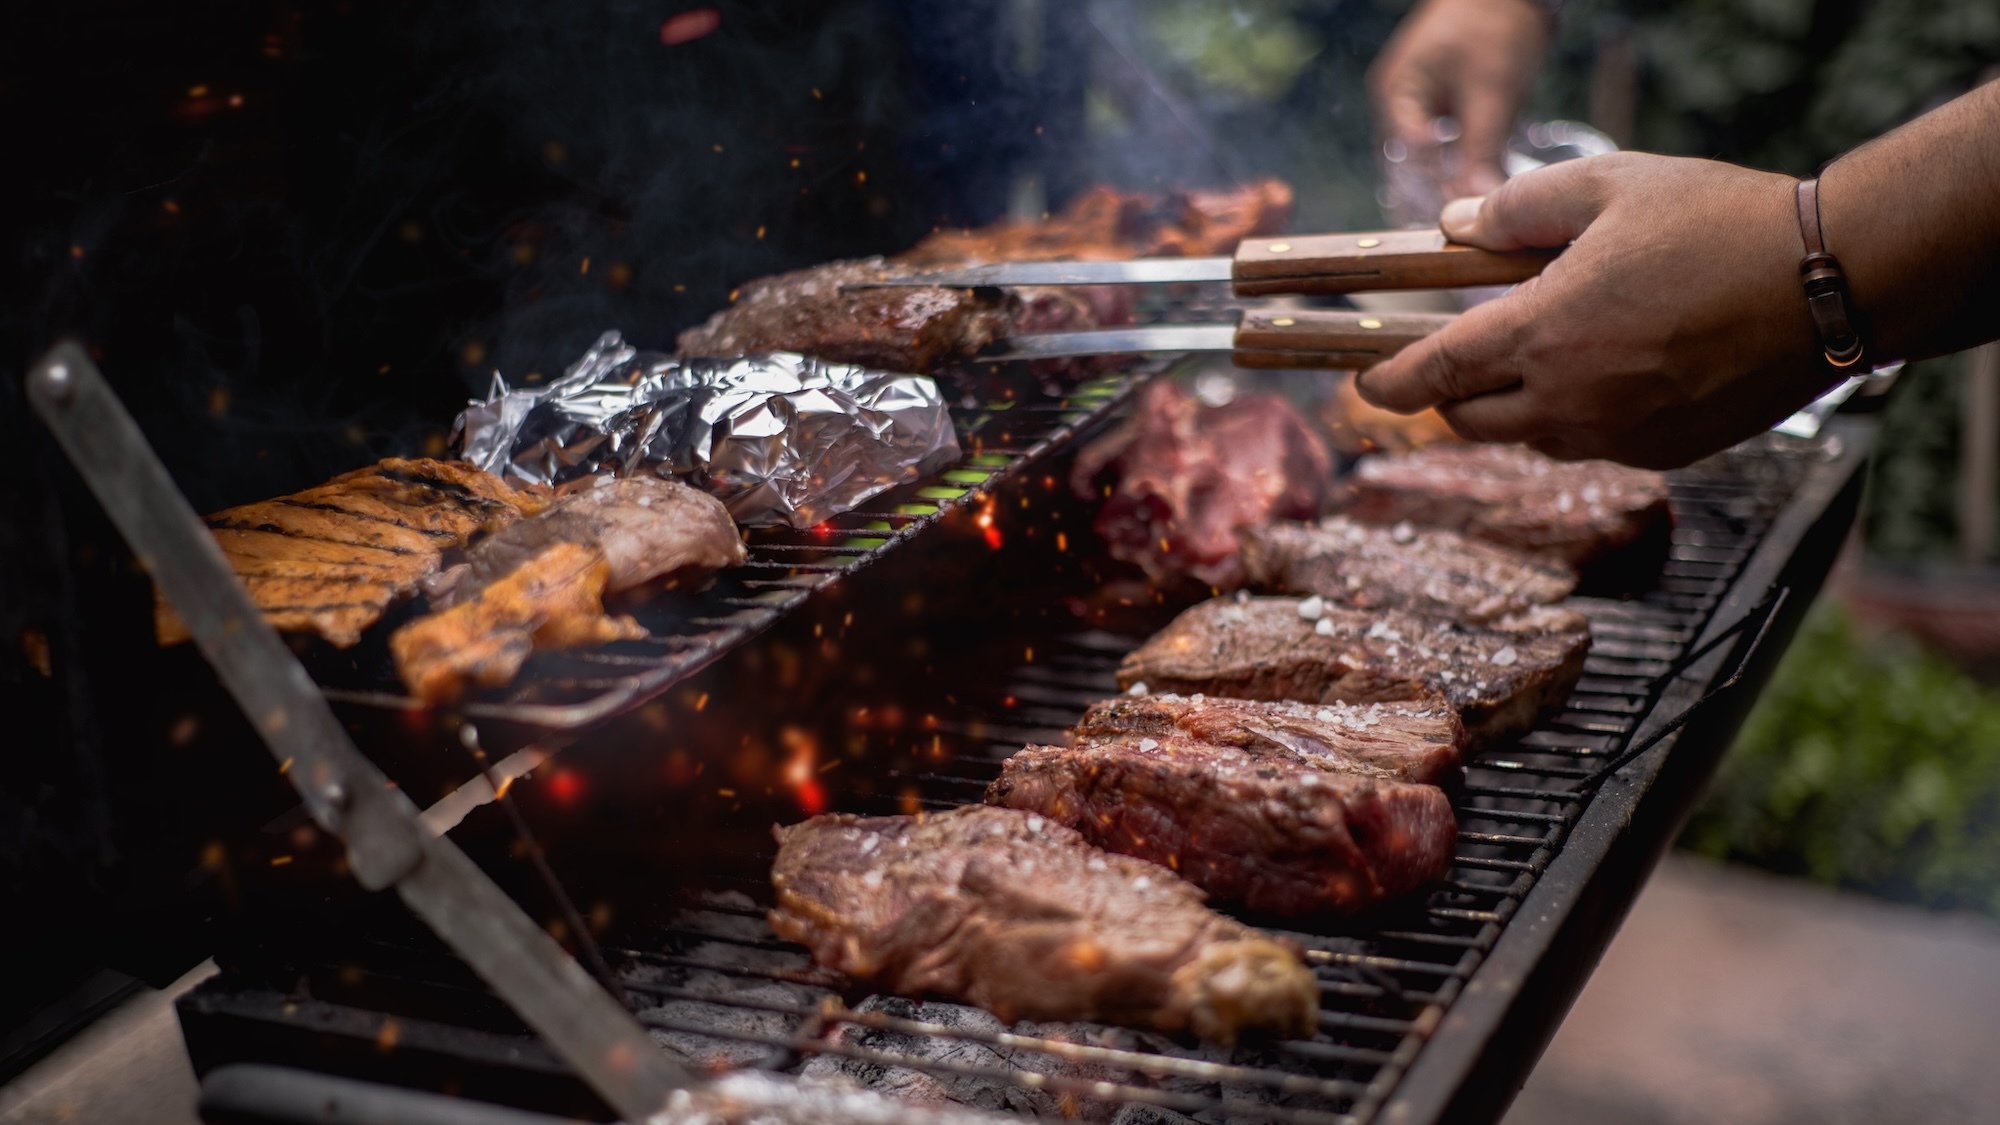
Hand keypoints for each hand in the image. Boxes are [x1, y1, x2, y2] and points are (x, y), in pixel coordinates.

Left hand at [1353, 152, 1841, 468]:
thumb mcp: (1612, 185)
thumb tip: (1456, 225)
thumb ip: (1521, 207)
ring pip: (1531, 439)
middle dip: (1450, 397)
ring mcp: (1618, 435)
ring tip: (1546, 355)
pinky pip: (1592, 448)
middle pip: (1471, 422)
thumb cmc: (1722, 223)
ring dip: (1516, 408)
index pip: (1435, 373)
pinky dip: (1578, 419)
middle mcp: (1571, 398)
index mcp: (1544, 332)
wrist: (1831, 284)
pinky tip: (1610, 373)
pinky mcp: (1663, 454)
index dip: (1388, 383)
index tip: (1364, 385)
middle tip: (1455, 362)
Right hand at [1369, 0, 1549, 199]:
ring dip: (1448, 178)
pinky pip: (1441, 141)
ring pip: (1426, 156)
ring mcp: (1414, 99)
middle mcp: (1396, 100)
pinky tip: (1479, 178)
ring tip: (1476, 206)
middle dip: (1436, 192)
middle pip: (1408, 164)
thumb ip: (1481, 152)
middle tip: (1470, 221)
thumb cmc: (1496, 28)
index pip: (1405, 161)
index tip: (1463, 215)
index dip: (1432, 192)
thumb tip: (1479, 202)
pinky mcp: (1438, 99)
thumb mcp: (1492, 96)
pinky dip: (1457, 160)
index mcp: (1395, 94)